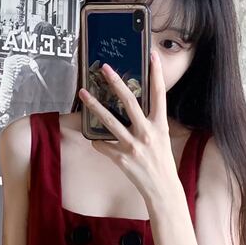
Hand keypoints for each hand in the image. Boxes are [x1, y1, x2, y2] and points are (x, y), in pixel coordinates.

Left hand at [78, 51, 176, 203]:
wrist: (162, 189)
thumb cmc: (162, 162)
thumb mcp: (162, 138)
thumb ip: (150, 122)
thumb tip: (134, 107)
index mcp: (160, 125)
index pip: (159, 95)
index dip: (156, 74)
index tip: (152, 55)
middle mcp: (147, 133)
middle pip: (130, 102)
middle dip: (116, 83)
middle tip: (104, 68)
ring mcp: (133, 146)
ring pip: (109, 121)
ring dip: (94, 106)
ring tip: (83, 93)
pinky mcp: (121, 159)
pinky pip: (103, 145)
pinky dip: (98, 142)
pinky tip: (95, 140)